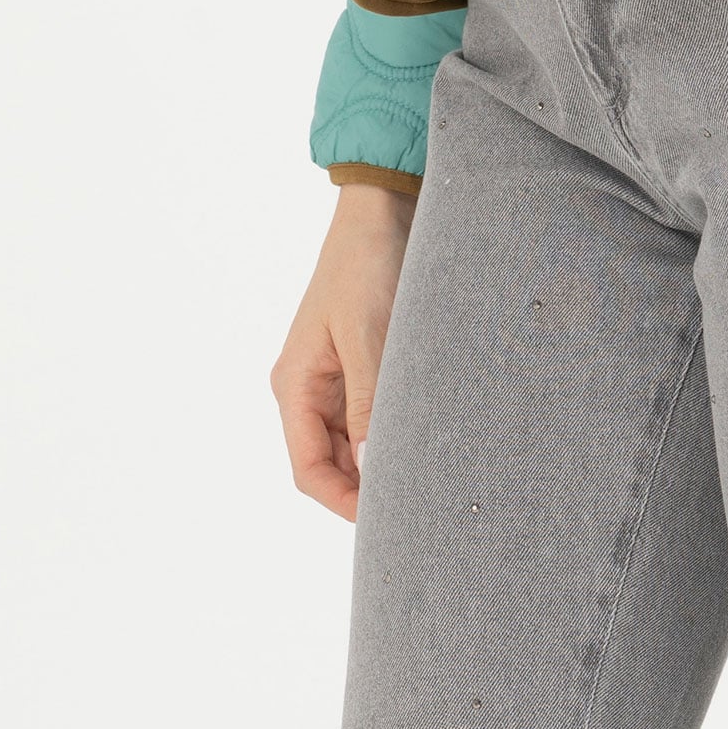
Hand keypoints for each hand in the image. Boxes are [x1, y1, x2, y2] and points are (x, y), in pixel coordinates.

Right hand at [270, 181, 416, 521]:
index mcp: (296, 384)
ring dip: (386, 458)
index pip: (309, 470)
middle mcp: (310, 387)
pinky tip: (431, 437)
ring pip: (357, 442)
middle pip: (332, 463)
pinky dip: (397, 429)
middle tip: (420, 507)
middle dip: (369, 488)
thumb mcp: (369, 336)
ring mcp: (337, 377)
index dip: (344, 503)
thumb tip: (374, 470)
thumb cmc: (367, 264)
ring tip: (431, 475)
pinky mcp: (366, 362)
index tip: (388, 521)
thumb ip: (370, 404)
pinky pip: (376, 413)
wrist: (384, 207)